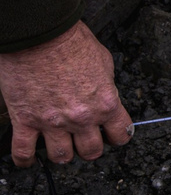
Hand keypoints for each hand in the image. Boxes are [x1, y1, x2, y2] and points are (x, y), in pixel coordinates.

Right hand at [0, 21, 132, 166]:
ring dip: (62, 154)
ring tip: (61, 148)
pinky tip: (28, 159)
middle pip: (91, 151)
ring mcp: (52, 122)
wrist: (40, 35)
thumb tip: (104, 95)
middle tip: (86, 142)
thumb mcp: (104, 63)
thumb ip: (105, 86)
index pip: (121, 133)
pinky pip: (23, 151)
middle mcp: (81, 117)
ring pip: (61, 156)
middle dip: (90, 148)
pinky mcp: (25, 120)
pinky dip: (25, 159)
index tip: (113, 135)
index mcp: (105, 103)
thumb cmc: (71, 42)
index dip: (118, 136)